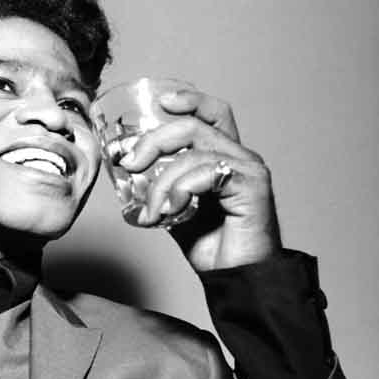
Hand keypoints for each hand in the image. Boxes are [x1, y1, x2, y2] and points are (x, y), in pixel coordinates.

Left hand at [119, 87, 281, 270]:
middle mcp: (238, 157)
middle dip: (153, 141)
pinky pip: (204, 174)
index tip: (161, 102)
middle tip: (130, 163)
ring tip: (151, 212)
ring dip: (161, 184)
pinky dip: (180, 191)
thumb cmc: (210, 244)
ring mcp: (248, 169)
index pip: (210, 113)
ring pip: (191, 153)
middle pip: (192, 125)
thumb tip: (126, 169)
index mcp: (223, 156)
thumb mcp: (174, 207)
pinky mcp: (252, 185)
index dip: (188, 100)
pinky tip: (172, 212)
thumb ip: (158, 184)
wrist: (236, 278)